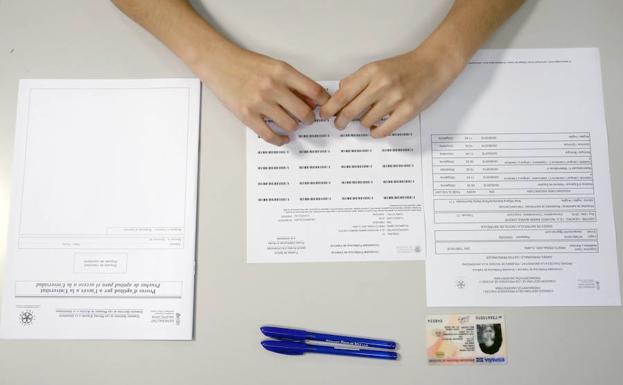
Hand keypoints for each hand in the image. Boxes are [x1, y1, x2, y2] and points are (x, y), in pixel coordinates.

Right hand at [195, 47, 328, 145]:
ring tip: (292, 125)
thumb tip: (311, 101)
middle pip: (304, 112)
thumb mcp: (274, 66)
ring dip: (295, 128)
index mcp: (282, 72)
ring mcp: (260, 102)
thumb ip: (293, 82)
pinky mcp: (247, 115)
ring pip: (290, 125)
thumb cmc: (247, 64)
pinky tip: (283, 138)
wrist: (219, 63)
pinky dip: (280, 140)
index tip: (324, 107)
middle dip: (310, 119)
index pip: (314, 91)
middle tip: (308, 119)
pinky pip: (270, 135)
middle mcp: (273, 87)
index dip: (323, 102)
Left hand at [320, 47, 464, 137]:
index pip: (343, 94)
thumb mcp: (378, 66)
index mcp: (372, 71)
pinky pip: (383, 129)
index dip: (330, 107)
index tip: (324, 114)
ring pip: (366, 121)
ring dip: (362, 124)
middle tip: (339, 124)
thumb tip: (340, 92)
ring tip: (366, 120)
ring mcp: (395, 99)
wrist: (434, 65)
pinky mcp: (407, 111)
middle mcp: (382, 84)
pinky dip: (375, 132)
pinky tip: (375, 129)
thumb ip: (358, 79)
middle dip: (341, 121)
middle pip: (350, 110)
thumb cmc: (406, 67)